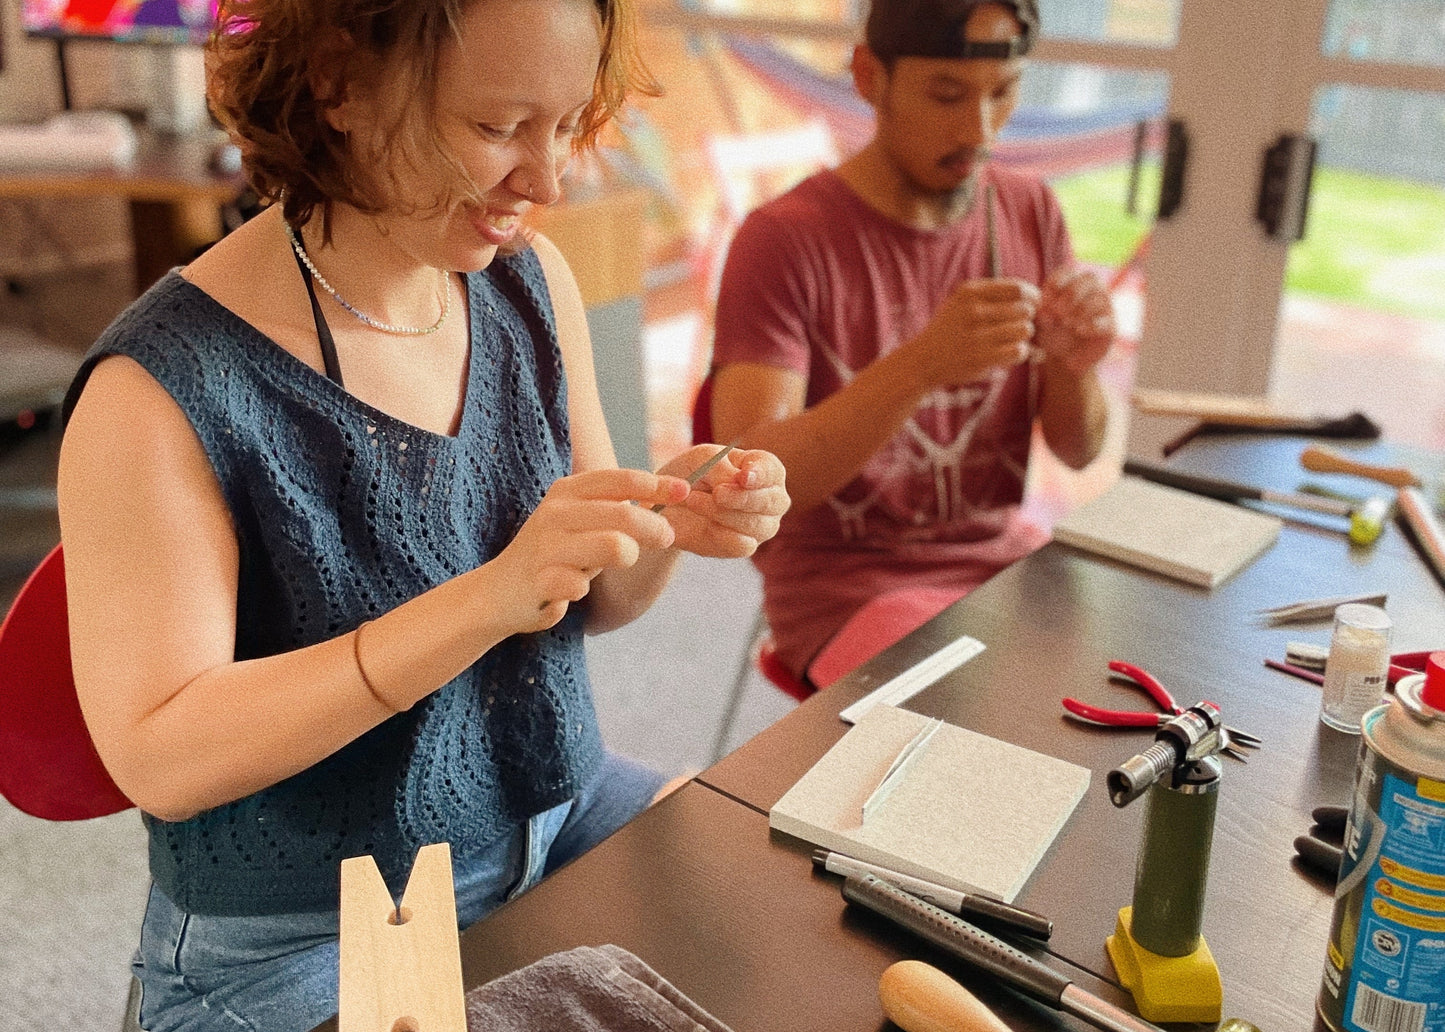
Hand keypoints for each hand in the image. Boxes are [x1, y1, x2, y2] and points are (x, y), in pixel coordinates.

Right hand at [488, 468, 686, 632]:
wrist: (499, 591)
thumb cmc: (555, 554)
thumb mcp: (583, 521)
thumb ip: (618, 509)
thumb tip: (676, 494)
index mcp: (568, 492)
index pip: (620, 480)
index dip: (657, 485)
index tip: (685, 493)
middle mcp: (556, 513)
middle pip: (625, 514)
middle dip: (656, 528)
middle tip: (666, 538)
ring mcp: (546, 546)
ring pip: (614, 546)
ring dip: (627, 556)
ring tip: (618, 561)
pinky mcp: (540, 580)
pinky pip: (583, 585)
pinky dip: (585, 590)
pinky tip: (574, 591)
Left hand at [654, 445, 789, 557]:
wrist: (670, 503)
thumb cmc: (692, 472)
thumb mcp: (701, 459)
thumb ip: (722, 468)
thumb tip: (736, 482)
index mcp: (765, 470)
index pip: (772, 471)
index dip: (760, 474)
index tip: (743, 477)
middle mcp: (771, 499)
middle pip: (771, 501)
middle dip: (741, 497)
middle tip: (717, 493)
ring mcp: (762, 525)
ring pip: (756, 524)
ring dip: (722, 513)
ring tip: (693, 501)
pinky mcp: (745, 546)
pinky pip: (742, 545)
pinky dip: (721, 535)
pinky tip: (705, 525)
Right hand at [909, 279, 1036, 388]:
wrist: (923, 360)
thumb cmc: (949, 329)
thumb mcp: (961, 302)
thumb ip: (992, 294)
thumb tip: (1032, 294)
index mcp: (970, 292)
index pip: (1018, 288)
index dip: (1032, 297)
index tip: (1032, 305)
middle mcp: (973, 311)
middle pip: (1025, 309)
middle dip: (1026, 318)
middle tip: (1016, 326)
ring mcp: (977, 335)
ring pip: (1025, 330)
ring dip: (1023, 336)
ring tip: (1011, 339)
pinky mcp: (981, 358)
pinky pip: (1019, 351)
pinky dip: (1019, 353)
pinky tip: (1009, 352)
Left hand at [1035, 266, 1114, 375]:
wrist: (1062, 359)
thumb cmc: (1049, 333)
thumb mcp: (1040, 320)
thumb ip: (1041, 309)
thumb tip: (1045, 307)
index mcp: (1074, 282)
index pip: (1070, 271)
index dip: (1057, 282)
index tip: (1045, 302)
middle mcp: (1094, 291)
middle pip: (1091, 278)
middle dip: (1071, 294)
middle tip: (1057, 312)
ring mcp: (1105, 308)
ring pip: (1100, 298)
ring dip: (1080, 309)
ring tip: (1066, 322)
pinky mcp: (1110, 328)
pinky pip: (1106, 320)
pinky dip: (1090, 324)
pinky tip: (1078, 330)